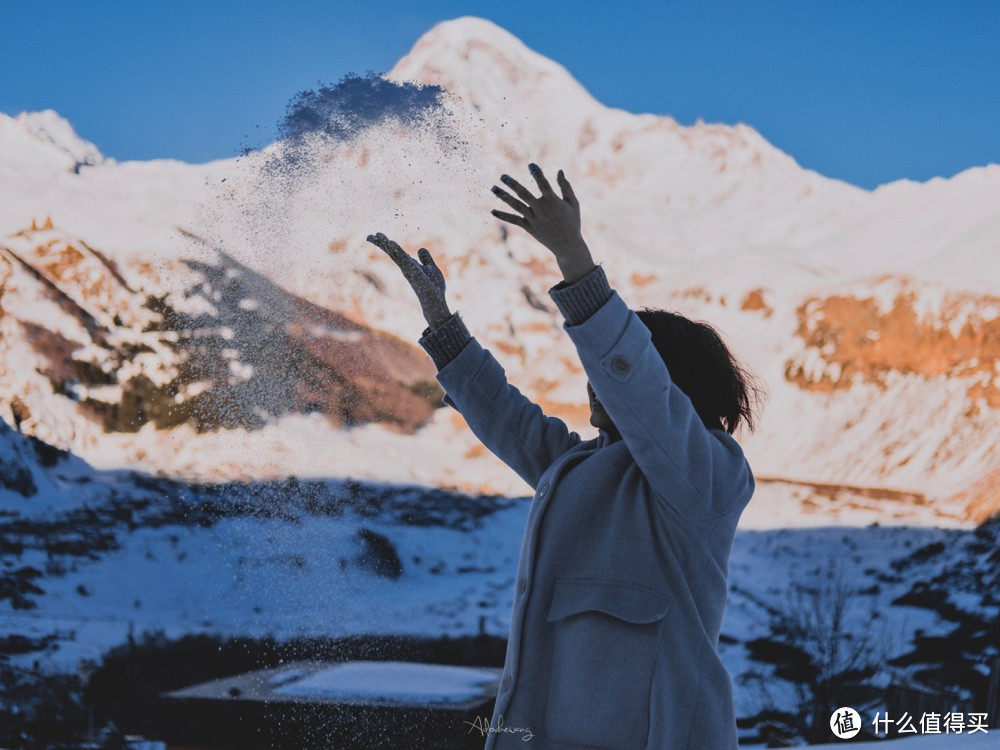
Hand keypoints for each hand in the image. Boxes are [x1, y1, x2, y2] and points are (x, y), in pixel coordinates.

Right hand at [366, 233, 451, 327]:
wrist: (437, 300)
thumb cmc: (433, 287)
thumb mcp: (431, 268)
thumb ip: (426, 259)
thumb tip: (421, 249)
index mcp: (409, 264)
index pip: (395, 252)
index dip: (386, 243)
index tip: (377, 235)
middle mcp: (406, 266)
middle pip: (391, 252)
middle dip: (381, 244)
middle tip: (369, 236)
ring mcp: (409, 269)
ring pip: (395, 254)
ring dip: (386, 244)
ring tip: (377, 236)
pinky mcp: (414, 272)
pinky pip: (404, 259)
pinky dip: (397, 250)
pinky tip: (391, 243)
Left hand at [491, 164, 595, 282]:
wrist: (567, 245)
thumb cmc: (572, 222)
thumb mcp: (573, 203)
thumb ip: (566, 187)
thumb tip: (559, 171)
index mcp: (553, 201)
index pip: (543, 184)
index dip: (537, 174)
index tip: (531, 165)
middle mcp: (541, 209)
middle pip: (523, 194)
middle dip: (512, 184)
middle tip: (502, 176)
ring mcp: (533, 219)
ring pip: (516, 206)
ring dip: (504, 196)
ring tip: (493, 188)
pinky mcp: (528, 227)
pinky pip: (514, 220)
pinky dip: (503, 216)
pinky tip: (492, 211)